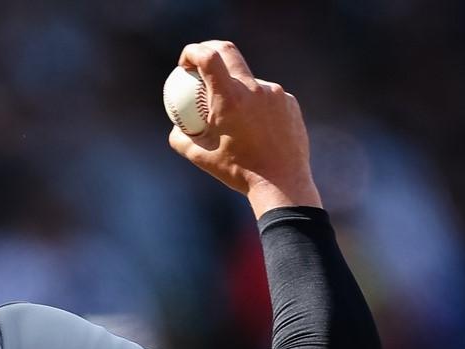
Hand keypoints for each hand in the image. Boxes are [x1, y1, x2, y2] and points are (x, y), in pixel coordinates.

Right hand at [168, 40, 321, 216]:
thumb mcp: (200, 157)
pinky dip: (256, 105)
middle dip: (210, 49)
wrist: (281, 183)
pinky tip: (255, 127)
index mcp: (230, 99)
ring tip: (233, 116)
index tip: (185, 63)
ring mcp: (275, 93)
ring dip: (236, 88)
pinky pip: (267, 96)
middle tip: (202, 64)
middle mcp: (254, 89)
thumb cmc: (238, 172)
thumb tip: (175, 124)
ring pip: (249, 80)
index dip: (192, 52)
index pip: (208, 57)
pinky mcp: (289, 102)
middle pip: (229, 52)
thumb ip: (181, 137)